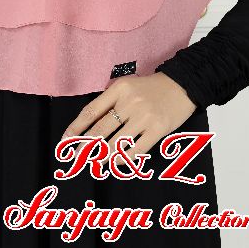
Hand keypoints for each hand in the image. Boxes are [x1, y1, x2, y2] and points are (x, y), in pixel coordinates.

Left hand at [58, 72, 197, 164]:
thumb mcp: (126, 86)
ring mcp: (144, 117)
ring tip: (94, 161)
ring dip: (102, 155)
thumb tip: (90, 123)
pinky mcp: (158, 129)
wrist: (182, 86)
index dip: (76, 126)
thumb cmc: (150, 88)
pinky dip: (123, 158)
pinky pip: (136, 149)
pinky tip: (115, 161)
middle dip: (85, 145)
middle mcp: (129, 102)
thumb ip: (110, 101)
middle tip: (76, 156)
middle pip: (101, 128)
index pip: (91, 110)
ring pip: (116, 142)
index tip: (65, 138)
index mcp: (118, 89)